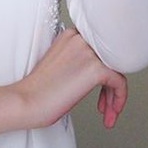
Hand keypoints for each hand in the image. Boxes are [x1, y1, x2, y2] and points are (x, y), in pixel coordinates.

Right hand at [13, 28, 127, 130]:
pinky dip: (119, 99)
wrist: (27, 100)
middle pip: (110, 60)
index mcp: (70, 35)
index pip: (99, 49)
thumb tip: (94, 70)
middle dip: (110, 86)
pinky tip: (110, 112)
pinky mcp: (95, 69)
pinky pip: (119, 82)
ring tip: (108, 112)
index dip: (102, 71)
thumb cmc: (40, 88)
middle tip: (104, 104)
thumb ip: (77, 59)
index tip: (100, 89)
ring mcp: (88, 52)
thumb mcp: (60, 64)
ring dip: (114, 96)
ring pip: (117, 71)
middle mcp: (80, 39)